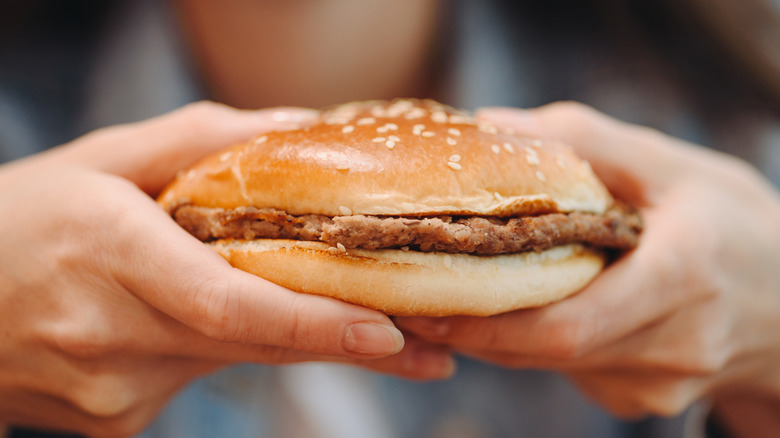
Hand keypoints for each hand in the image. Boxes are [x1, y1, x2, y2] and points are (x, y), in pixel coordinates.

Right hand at [0, 102, 452, 436]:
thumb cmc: (20, 221)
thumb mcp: (99, 159)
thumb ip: (197, 140)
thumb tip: (294, 127)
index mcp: (109, 254)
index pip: (229, 306)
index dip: (314, 325)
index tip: (389, 333)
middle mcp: (112, 334)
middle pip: (255, 344)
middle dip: (344, 345)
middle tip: (429, 347)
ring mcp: (113, 390)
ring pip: (234, 362)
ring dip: (293, 340)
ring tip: (356, 323)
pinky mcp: (117, 421)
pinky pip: (199, 377)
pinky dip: (229, 348)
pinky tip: (224, 320)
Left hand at [397, 102, 779, 433]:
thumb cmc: (735, 224)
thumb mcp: (675, 166)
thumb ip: (587, 142)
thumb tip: (495, 126)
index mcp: (682, 277)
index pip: (566, 324)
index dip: (489, 324)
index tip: (426, 305)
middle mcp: (672, 344)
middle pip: (546, 351)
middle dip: (475, 329)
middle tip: (414, 298)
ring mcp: (659, 383)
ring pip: (551, 365)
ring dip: (499, 334)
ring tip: (454, 293)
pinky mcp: (643, 398)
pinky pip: (570, 370)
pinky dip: (535, 341)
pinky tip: (523, 306)